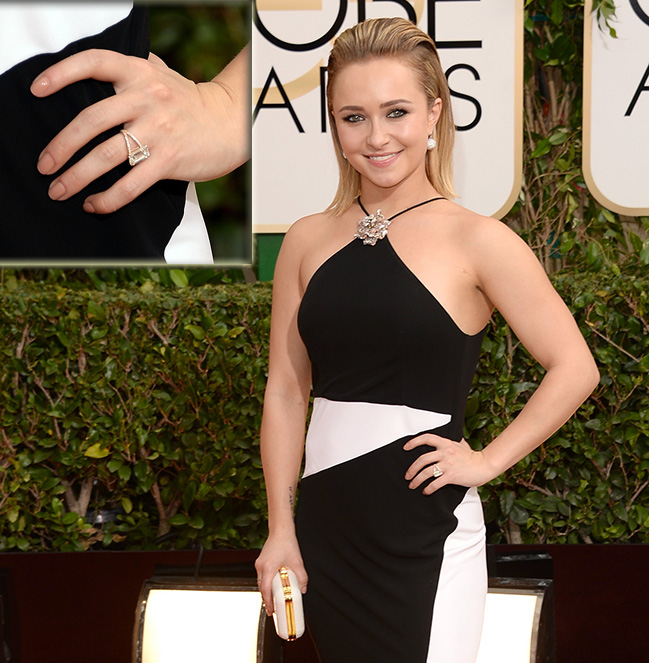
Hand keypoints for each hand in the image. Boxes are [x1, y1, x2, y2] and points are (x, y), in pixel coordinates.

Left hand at [31, 47, 248, 213]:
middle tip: (45, 166)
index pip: (93, 63)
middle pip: (91, 121)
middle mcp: (147, 99)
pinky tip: (94, 204)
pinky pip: (131, 183)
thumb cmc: (190, 103)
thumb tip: (94, 71)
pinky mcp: (169, 160)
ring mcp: (158, 131)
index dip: (61, 74)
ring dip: (77, 177)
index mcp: (139, 73)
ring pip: (106, 156)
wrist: (229, 124)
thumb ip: (131, 71)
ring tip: (60, 191)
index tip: (38, 91)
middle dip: (61, 147)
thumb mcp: (161, 74)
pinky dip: (109, 198)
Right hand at [254, 533, 307, 616]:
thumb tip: (303, 589)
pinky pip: (261, 576)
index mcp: (268, 567)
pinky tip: (272, 586)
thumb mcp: (297, 562)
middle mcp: (261, 566)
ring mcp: (259, 563)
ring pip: (260, 582)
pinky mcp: (260, 561)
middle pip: (261, 588)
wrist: (281, 530)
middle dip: (266, 599)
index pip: (265, 590)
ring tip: (273, 600)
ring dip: (265, 591)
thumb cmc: (287, 542)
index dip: (268, 602)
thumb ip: (302, 577)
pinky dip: (265, 583)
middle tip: (272, 608)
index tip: (271, 610)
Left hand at [403, 433, 491, 493]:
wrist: (484, 465)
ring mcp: (448, 464)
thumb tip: (442, 439)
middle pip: (422, 459)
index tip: (405, 447)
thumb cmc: (472, 456)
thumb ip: (450, 442)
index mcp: (445, 443)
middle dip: (412, 469)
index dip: (414, 442)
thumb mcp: (460, 444)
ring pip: (426, 472)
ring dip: (417, 480)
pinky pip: (435, 483)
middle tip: (407, 475)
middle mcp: (445, 452)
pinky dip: (428, 488)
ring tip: (412, 485)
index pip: (426, 438)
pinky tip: (426, 491)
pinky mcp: (451, 476)